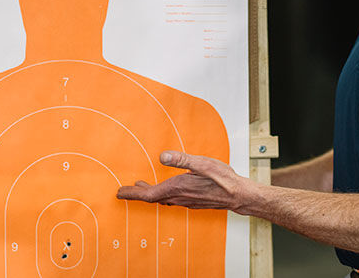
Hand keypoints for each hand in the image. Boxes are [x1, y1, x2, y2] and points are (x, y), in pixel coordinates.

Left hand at [116, 150, 258, 213]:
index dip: (132, 193)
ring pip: (162, 199)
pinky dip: (162, 194)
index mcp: (178, 188)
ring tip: (142, 187)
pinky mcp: (193, 201)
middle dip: (138, 194)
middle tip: (125, 190)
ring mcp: (186, 201)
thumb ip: (182, 160)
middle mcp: (179, 197)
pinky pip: (172, 199)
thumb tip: (162, 156)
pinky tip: (166, 189)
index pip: (148, 195)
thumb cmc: (224, 180)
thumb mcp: (203, 164)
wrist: (239, 196)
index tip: (119, 192)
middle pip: (152, 198)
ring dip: (150, 193)